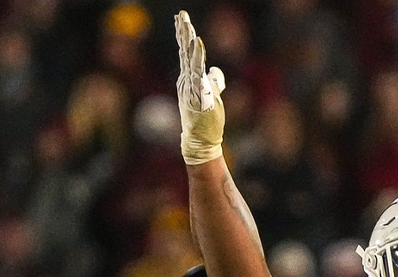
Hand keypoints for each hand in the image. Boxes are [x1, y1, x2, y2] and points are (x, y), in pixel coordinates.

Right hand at [175, 10, 226, 164]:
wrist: (200, 140)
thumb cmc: (205, 120)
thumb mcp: (211, 96)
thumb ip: (213, 82)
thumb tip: (216, 71)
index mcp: (190, 78)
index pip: (186, 52)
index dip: (184, 35)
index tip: (181, 18)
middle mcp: (187, 80)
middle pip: (185, 52)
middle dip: (183, 33)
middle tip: (181, 15)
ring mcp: (191, 87)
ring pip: (190, 61)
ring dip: (189, 43)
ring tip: (188, 27)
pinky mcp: (196, 95)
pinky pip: (196, 74)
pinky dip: (197, 59)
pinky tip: (198, 46)